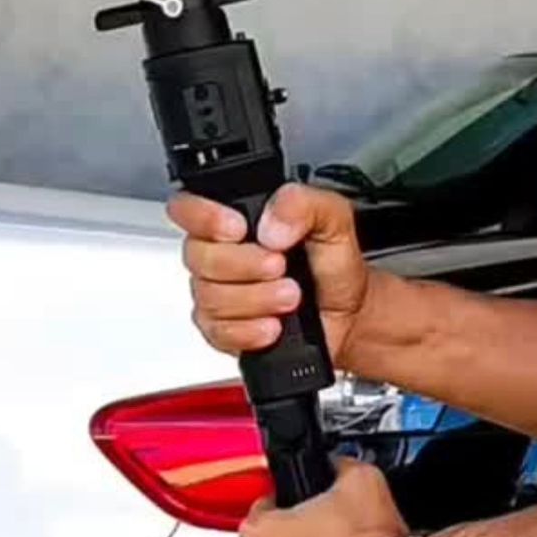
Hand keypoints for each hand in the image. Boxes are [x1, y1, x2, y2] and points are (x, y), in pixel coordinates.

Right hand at [169, 183, 370, 370]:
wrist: (347, 313)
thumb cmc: (333, 264)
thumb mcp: (333, 218)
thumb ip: (304, 204)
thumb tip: (271, 225)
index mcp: (239, 217)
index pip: (189, 207)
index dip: (205, 218)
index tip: (239, 229)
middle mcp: (221, 252)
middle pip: (199, 257)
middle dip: (245, 265)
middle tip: (281, 266)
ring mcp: (218, 292)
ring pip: (209, 297)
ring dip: (256, 300)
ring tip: (291, 297)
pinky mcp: (222, 328)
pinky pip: (218, 332)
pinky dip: (250, 330)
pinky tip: (275, 324)